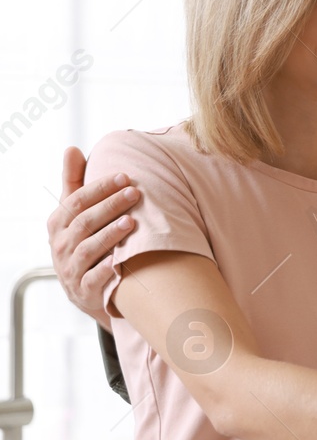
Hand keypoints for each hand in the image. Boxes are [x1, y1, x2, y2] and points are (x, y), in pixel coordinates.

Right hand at [47, 147, 139, 326]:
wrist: (83, 289)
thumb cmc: (82, 241)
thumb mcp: (73, 213)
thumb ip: (74, 182)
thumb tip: (71, 148)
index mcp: (58, 224)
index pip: (76, 201)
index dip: (100, 188)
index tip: (125, 176)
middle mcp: (60, 246)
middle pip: (84, 223)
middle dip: (109, 206)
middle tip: (135, 193)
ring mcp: (70, 269)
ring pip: (88, 249)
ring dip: (109, 235)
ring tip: (132, 222)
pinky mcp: (83, 290)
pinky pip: (92, 280)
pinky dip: (104, 271)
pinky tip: (118, 261)